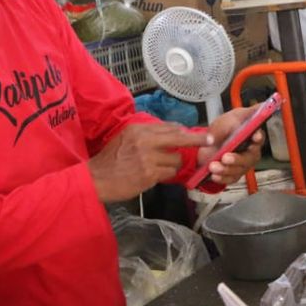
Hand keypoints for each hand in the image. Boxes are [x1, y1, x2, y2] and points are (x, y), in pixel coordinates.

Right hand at [89, 123, 208, 201]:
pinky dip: (166, 174)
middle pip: (179, 137)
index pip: (170, 127)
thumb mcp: (125, 138)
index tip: (198, 133)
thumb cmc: (111, 159)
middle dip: (196, 139)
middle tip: (209, 140)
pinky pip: (169, 172)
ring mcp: (149, 158)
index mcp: (139, 129)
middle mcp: (145, 140)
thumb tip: (173, 132)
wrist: (96, 179)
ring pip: (176, 159)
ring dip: (173, 164)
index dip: (185, 131)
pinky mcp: (150, 174)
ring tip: (160, 167)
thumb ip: (147, 134)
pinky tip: (155, 175)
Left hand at [197, 106, 266, 184]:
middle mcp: (251, 151)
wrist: (212, 142)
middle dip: (237, 159)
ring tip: (213, 166)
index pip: (259, 136)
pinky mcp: (236, 173)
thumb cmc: (224, 129)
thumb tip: (217, 136)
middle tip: (225, 158)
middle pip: (249, 157)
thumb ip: (223, 128)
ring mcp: (244, 164)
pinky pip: (231, 178)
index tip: (255, 137)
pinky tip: (214, 175)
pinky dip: (222, 178)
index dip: (258, 137)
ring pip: (239, 170)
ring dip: (226, 169)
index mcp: (252, 135)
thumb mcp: (222, 123)